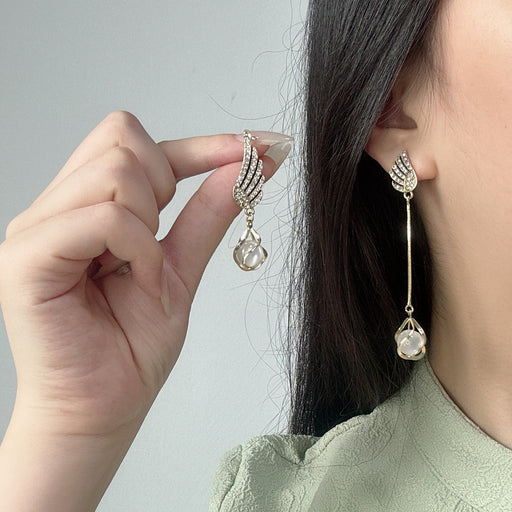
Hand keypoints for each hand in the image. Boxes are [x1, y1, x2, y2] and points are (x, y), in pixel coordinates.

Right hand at [0, 111, 288, 437]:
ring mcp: (37, 229)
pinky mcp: (26, 257)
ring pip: (115, 171)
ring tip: (143, 272)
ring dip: (151, 224)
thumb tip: (245, 166)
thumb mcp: (182, 268)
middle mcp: (56, 208)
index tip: (255, 149)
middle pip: (121, 138)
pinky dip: (139, 249)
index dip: (200, 143)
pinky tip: (138, 282)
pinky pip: (104, 217)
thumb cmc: (132, 346)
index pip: (134, 140)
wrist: (103, 408)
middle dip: (164, 184)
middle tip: (159, 241)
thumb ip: (207, 213)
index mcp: (86, 206)